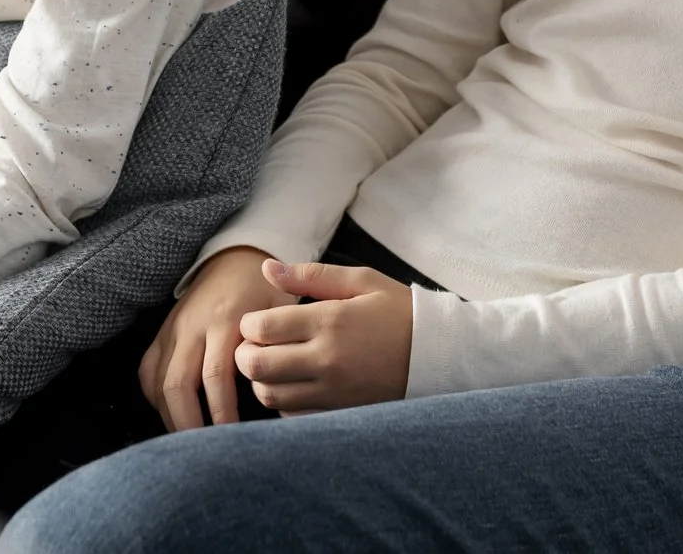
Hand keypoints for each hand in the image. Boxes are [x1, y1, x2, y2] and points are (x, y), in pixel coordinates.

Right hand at [139, 246, 295, 429]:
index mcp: (225, 321)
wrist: (235, 258)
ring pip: (158, 383)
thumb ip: (278, 347)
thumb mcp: (281, 309)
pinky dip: (156, 399)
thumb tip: (275, 394)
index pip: (215, 377)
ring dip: (170, 418)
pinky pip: (148, 372)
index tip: (233, 440)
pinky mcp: (161, 333)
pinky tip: (172, 416)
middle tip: (203, 454)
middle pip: (177, 385)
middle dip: (187, 424)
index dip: (221, 414)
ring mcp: (172, 330)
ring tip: (188, 445)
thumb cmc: (265, 290)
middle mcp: (192, 326)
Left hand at [234, 259, 413, 415]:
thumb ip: (310, 275)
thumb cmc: (398, 311)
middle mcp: (327, 359)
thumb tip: (266, 268)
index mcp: (330, 321)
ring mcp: (333, 391)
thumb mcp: (361, 281)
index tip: (258, 321)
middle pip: (257, 366)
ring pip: (270, 395)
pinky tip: (294, 384)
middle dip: (244, 354)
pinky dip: (282, 401)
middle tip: (255, 344)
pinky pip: (291, 414)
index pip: (262, 328)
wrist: (438, 355)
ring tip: (274, 363)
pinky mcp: (339, 411)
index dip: (248, 324)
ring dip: (261, 379)